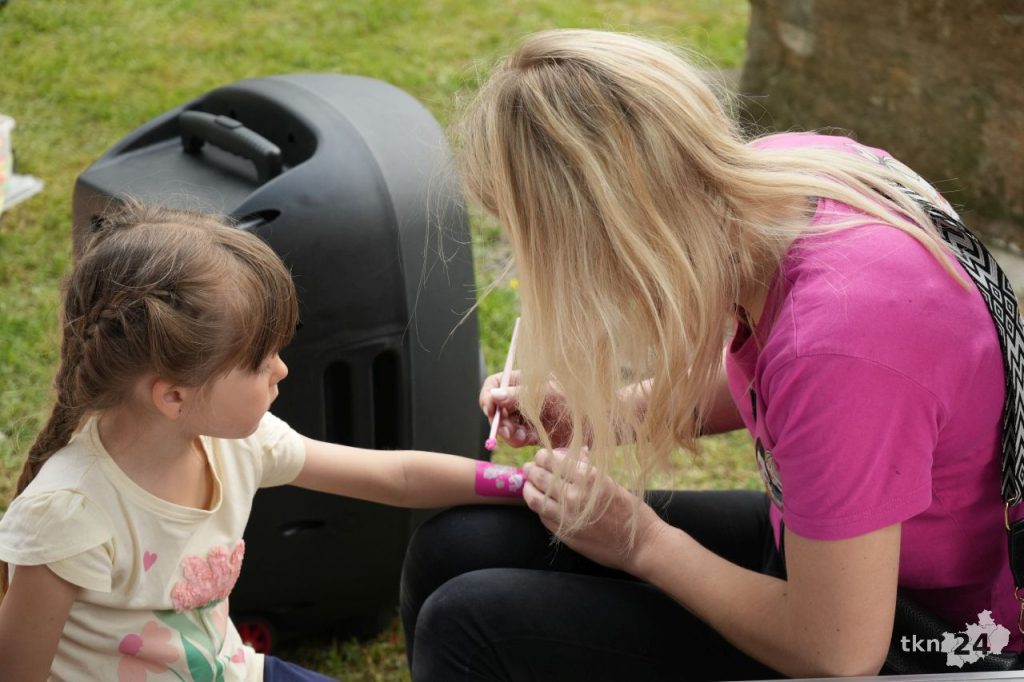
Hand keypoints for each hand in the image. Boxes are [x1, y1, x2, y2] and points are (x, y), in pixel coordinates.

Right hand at [479, 371, 571, 447]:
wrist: (600, 422)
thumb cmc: (579, 400)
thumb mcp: (549, 394)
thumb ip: (520, 395)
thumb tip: (494, 396)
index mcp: (525, 380)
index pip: (496, 383)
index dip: (488, 396)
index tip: (490, 410)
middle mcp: (523, 397)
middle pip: (496, 408)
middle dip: (499, 421)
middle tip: (509, 432)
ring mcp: (527, 415)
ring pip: (504, 426)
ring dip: (510, 434)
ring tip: (526, 437)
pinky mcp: (533, 432)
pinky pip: (516, 438)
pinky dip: (520, 441)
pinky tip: (533, 440)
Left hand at [522, 448, 665, 574]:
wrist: (640, 544)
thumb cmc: (630, 510)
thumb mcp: (612, 482)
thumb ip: (589, 468)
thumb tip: (577, 452)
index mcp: (588, 478)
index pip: (553, 461)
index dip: (543, 456)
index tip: (541, 455)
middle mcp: (574, 496)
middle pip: (540, 477)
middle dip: (532, 469)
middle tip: (529, 467)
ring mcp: (566, 516)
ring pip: (535, 498)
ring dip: (528, 488)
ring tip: (528, 484)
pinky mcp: (564, 533)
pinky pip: (543, 517)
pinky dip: (539, 507)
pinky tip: (540, 503)